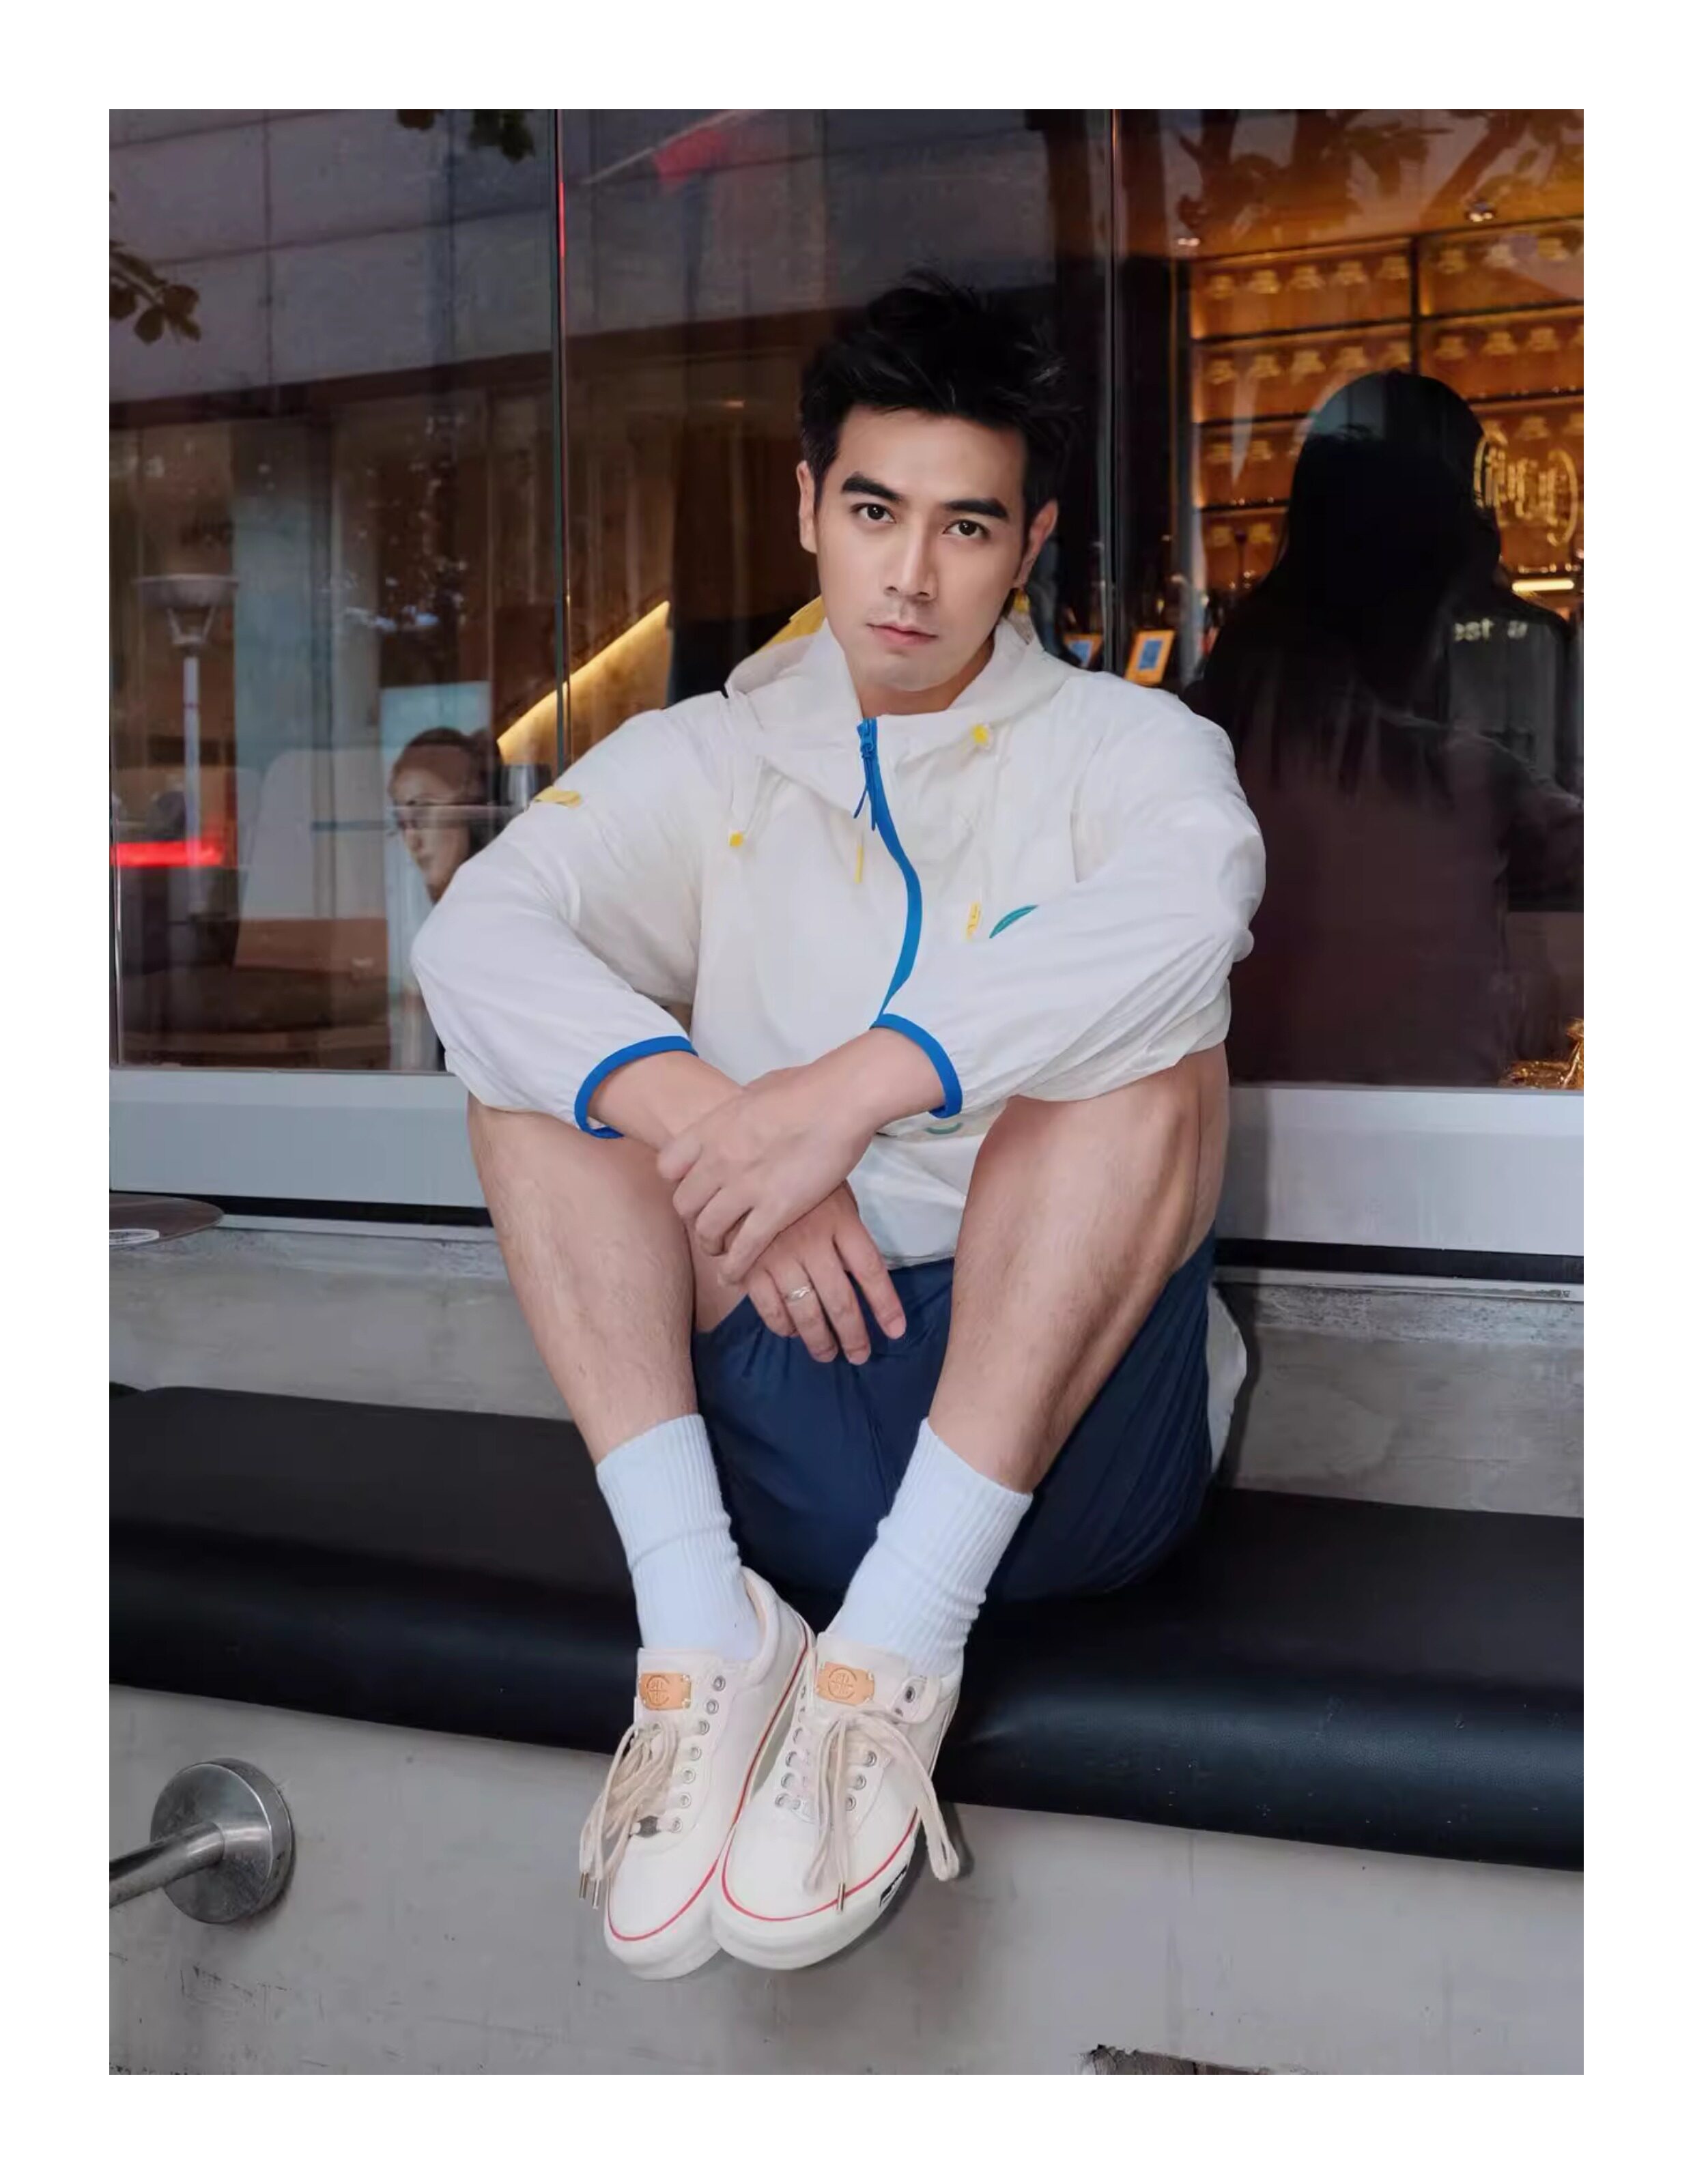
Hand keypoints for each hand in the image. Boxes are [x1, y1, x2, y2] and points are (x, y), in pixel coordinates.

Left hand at [658, 1062, 877, 1283]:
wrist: (840, 1098)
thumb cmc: (808, 1086)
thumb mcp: (757, 1090)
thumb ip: (742, 1111)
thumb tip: (743, 1111)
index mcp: (711, 1129)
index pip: (668, 1166)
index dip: (678, 1182)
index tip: (696, 1188)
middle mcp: (718, 1160)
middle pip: (684, 1204)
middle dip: (694, 1218)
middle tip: (709, 1224)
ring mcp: (744, 1187)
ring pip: (707, 1231)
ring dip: (711, 1245)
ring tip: (721, 1253)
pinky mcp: (775, 1211)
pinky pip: (743, 1250)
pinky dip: (735, 1267)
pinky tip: (736, 1274)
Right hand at [742, 1184, 906, 1365]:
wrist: (745, 1168)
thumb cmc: (800, 1183)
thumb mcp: (834, 1197)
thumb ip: (847, 1235)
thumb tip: (862, 1279)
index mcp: (840, 1222)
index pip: (871, 1271)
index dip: (885, 1305)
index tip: (895, 1332)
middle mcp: (813, 1243)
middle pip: (840, 1301)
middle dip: (853, 1335)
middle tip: (859, 1355)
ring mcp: (779, 1257)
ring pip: (806, 1312)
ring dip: (819, 1340)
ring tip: (827, 1354)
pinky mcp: (750, 1266)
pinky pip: (770, 1308)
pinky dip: (782, 1326)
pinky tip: (791, 1332)